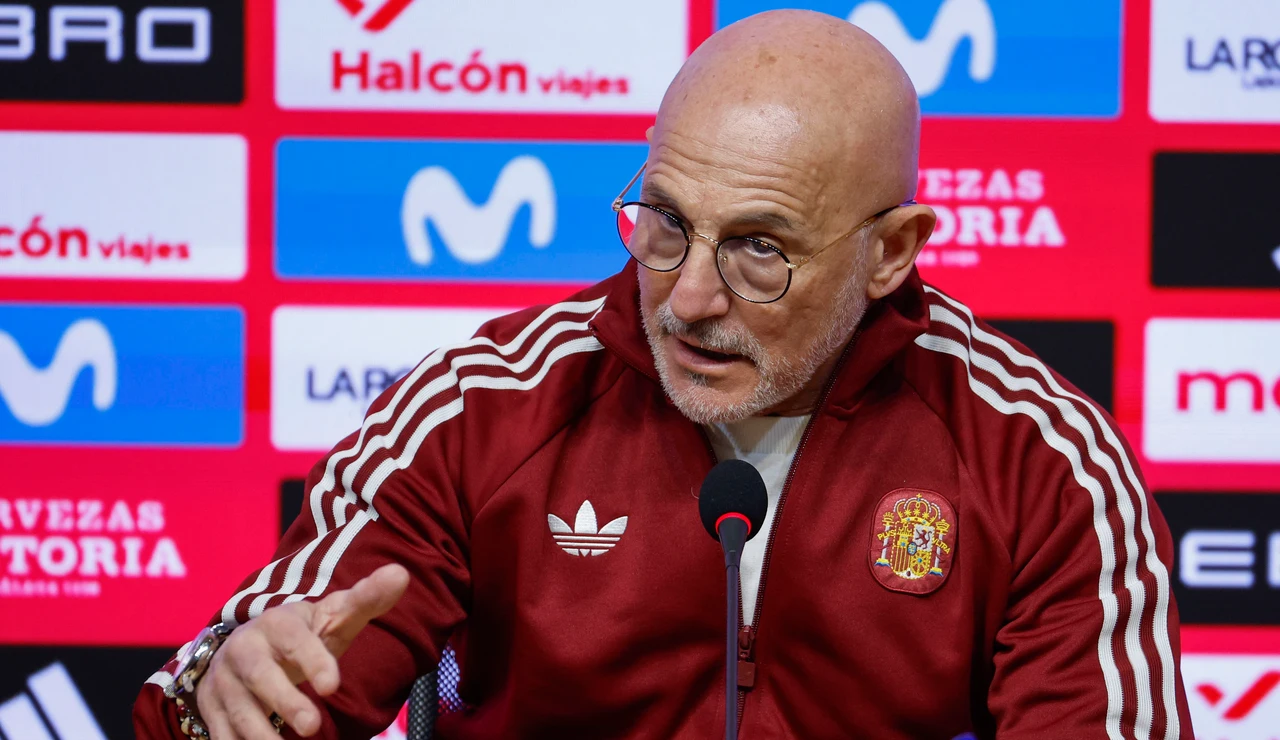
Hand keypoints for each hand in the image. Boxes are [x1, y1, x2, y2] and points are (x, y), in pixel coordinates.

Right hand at [194, 564, 409, 738]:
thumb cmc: (305, 635)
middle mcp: (244, 649)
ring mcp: (224, 679)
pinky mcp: (211, 707)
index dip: (313, 660)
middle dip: (285, 701)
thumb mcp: (333, 616)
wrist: (250, 646)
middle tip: (313, 726)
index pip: (295, 640)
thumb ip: (366, 599)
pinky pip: (220, 731)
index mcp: (277, 623)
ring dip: (258, 733)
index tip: (333, 685)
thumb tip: (400, 574)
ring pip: (237, 709)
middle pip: (259, 676)